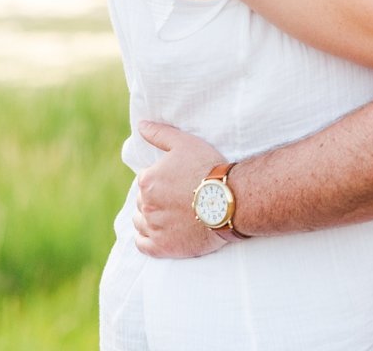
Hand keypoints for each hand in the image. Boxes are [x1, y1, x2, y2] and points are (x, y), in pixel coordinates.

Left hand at [132, 121, 227, 258]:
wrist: (231, 200)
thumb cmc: (209, 168)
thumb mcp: (185, 143)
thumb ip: (160, 133)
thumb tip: (141, 125)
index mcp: (147, 180)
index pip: (145, 180)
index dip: (161, 180)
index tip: (178, 182)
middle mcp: (145, 204)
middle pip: (142, 201)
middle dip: (156, 199)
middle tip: (178, 198)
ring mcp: (153, 227)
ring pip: (140, 221)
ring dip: (150, 218)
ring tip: (172, 215)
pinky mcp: (162, 247)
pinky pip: (142, 244)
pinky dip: (147, 238)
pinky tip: (160, 232)